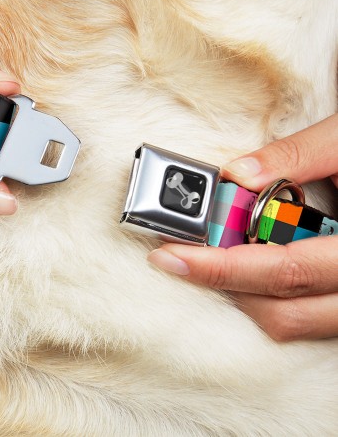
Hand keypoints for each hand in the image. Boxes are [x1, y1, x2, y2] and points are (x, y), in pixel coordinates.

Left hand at [148, 114, 337, 340]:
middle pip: (282, 310)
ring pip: (294, 323)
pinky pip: (307, 317)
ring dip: (244, 295)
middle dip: (221, 284)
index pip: (283, 270)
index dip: (221, 267)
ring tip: (209, 260)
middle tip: (176, 257)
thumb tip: (238, 174)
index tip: (170, 255)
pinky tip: (248, 266)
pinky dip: (269, 297)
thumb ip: (298, 155)